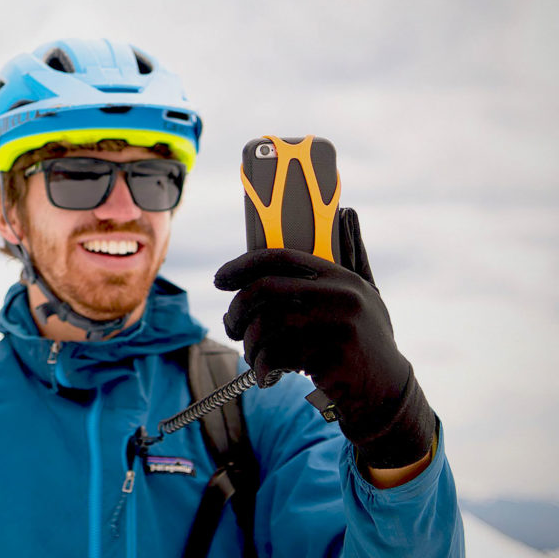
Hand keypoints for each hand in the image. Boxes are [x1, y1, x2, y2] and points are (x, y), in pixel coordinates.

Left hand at [214, 209, 435, 468]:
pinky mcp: (332, 360)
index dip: (242, 265)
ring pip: (266, 327)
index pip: (280, 257)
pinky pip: (276, 357)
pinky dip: (262, 368)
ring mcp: (339, 328)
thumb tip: (348, 213)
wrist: (388, 395)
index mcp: (341, 277)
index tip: (220, 280)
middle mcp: (342, 297)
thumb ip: (349, 258)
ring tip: (254, 357)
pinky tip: (267, 375)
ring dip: (249, 346)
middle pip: (265, 290)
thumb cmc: (364, 343)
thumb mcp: (364, 297)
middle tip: (231, 326)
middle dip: (237, 310)